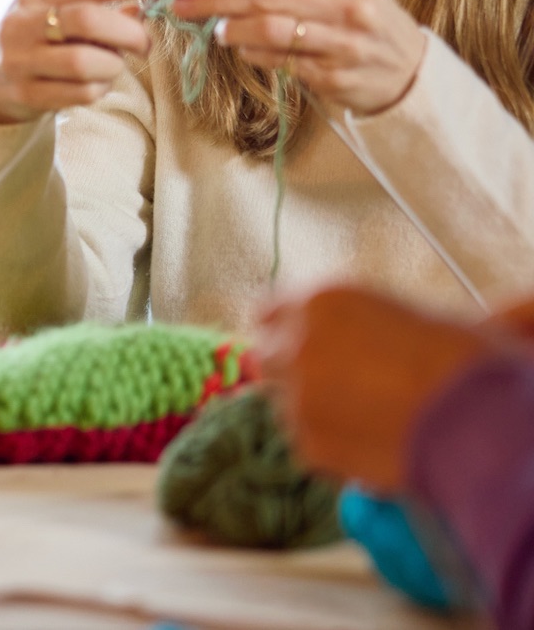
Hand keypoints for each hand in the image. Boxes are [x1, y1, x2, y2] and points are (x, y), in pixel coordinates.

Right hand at [0, 0, 188, 124]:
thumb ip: (101, 4)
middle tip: (143, 44)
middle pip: (89, 20)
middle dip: (129, 33)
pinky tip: (93, 84)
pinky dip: (100, 89)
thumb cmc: (38, 38)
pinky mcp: (25, 94)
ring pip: (86, 63)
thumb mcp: (58, 11)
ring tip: (109, 65)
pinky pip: (82, 94)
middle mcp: (22, 22)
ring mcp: (19, 60)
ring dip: (113, 66)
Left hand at [174, 0, 426, 114]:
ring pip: (269, 31)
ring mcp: (345, 43)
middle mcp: (350, 4)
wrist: (409, 71)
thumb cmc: (361, 21)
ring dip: (231, 30)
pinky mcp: (337, 77)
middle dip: (214, 0)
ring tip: (215, 31)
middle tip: (180, 3)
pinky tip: (244, 51)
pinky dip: (254, 55)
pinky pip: (280, 63)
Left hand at [258, 286, 493, 491]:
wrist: (479, 423)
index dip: (287, 328)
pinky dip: (330, 444)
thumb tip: (372, 335)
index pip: (269, 311)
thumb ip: (374, 323)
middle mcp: (297, 344)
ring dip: (312, 408)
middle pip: (268, 357)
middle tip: (333, 383)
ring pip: (284, 403)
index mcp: (323, 301)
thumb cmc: (466, 361)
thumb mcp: (420, 319)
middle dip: (292, 369)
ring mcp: (296, 398)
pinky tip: (373, 443)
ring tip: (366, 416)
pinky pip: (307, 443)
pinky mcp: (307, 446)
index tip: (303, 341)